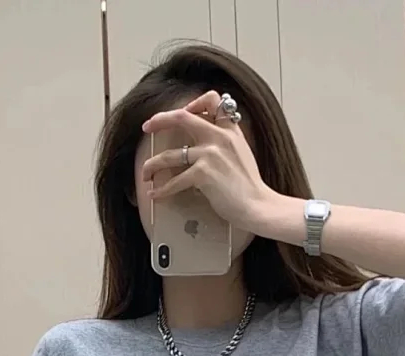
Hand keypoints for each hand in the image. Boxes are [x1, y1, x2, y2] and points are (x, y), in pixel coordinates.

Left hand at [141, 90, 274, 230]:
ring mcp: (210, 155)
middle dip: (158, 120)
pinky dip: (162, 190)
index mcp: (230, 131)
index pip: (212, 100)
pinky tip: (156, 194)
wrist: (259, 207)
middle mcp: (219, 138)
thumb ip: (227, 144)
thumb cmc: (251, 188)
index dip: (193, 103)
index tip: (183, 112)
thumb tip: (205, 148)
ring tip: (145, 173)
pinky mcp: (203, 174)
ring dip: (152, 165)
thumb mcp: (243, 154)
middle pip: (181, 118)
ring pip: (170, 155)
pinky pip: (175, 181)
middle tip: (147, 127)